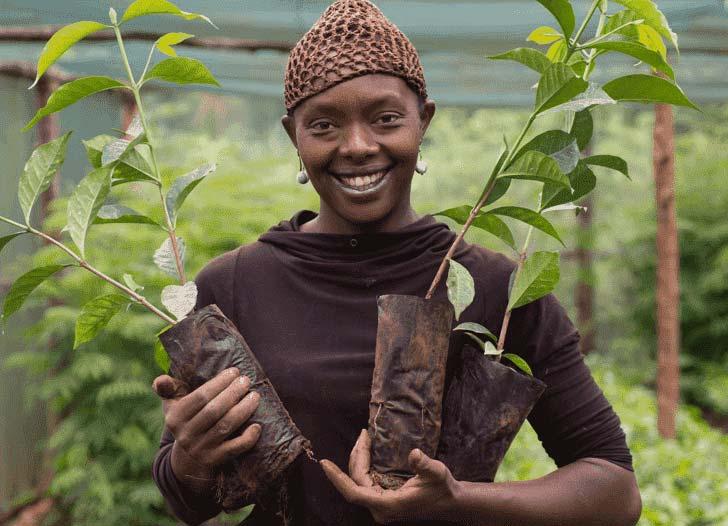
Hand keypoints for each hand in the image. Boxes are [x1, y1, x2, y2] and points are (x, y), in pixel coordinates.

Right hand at [152, 367, 261, 487]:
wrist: (187, 461)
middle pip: (213, 411)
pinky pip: (234, 449)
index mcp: (175, 417)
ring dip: (243, 410)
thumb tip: (160, 380)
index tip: (234, 371)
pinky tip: (257, 426)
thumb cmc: (186, 422)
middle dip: (232, 393)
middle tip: (246, 381)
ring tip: (255, 396)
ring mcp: (200, 449)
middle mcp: (186, 435)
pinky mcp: (215, 460)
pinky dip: (247, 438)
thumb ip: (166, 389)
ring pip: (225, 427)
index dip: (219, 383)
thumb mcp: (172, 406)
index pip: (200, 397)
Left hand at [320, 429, 461, 523]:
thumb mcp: (437, 473)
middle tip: (363, 434)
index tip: (324, 463)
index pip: (354, 493)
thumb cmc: (442, 488)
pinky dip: (364, 464)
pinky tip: (367, 449)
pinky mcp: (381, 499)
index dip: (338, 479)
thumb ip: (424, 465)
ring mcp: (380, 504)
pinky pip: (364, 481)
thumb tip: (414, 454)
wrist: (449, 502)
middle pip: (355, 481)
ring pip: (358, 480)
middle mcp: (380, 508)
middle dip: (356, 456)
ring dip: (359, 458)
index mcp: (388, 505)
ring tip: (364, 437)